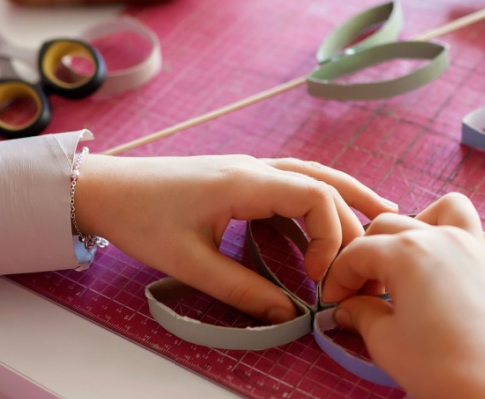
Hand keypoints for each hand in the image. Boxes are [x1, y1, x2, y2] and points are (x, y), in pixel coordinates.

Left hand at [74, 155, 396, 324]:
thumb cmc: (140, 219)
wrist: (103, 188)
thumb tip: (289, 316)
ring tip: (380, 216)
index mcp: (245, 181)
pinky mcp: (239, 177)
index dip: (330, 235)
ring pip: (311, 175)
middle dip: (354, 214)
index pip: (315, 195)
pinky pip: (292, 181)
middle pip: (323, 180)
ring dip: (345, 196)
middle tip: (374, 252)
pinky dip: (319, 196)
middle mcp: (254, 167)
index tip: (317, 274)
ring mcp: (247, 169)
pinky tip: (327, 217)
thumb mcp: (190, 263)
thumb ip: (242, 292)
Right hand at [321, 194, 484, 398]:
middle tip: (362, 292)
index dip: (338, 278)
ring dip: (422, 224)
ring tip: (411, 259)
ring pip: (447, 210)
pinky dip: (470, 241)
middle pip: (391, 226)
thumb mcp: (386, 343)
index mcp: (407, 251)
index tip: (334, 302)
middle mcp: (444, 238)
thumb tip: (350, 308)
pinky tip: (457, 270)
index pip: (357, 252)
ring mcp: (479, 248)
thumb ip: (362, 316)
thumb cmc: (446, 369)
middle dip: (369, 254)